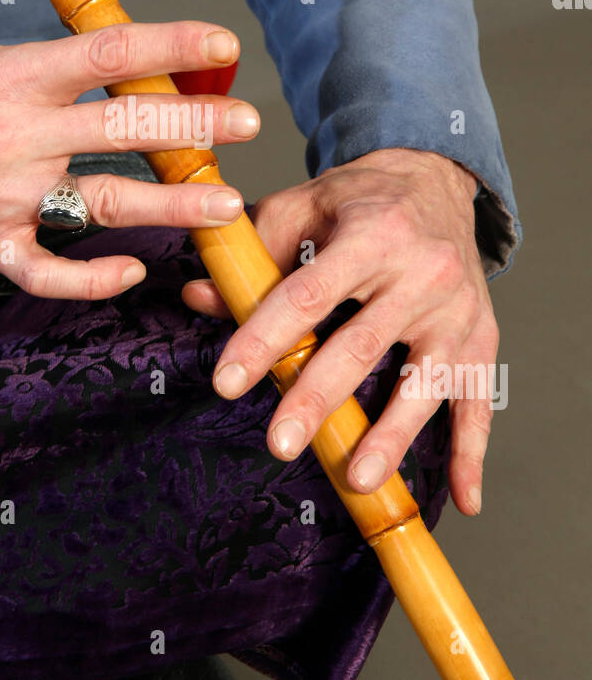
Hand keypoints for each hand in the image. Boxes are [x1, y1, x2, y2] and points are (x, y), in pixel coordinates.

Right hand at [0, 0, 259, 298]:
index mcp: (10, 74)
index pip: (105, 49)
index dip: (170, 42)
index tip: (221, 44)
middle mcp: (12, 135)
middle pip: (122, 125)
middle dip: (195, 123)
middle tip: (249, 123)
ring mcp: (1, 197)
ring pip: (103, 202)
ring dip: (172, 207)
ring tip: (227, 206)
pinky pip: (48, 271)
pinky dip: (91, 278)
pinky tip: (132, 270)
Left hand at [182, 148, 496, 515]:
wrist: (434, 179)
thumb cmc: (357, 202)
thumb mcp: (302, 208)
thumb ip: (251, 254)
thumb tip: (197, 297)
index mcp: (371, 233)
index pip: (308, 295)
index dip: (265, 339)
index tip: (227, 381)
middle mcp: (422, 271)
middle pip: (362, 345)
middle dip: (317, 400)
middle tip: (279, 444)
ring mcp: (457, 310)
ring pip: (424, 382)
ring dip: (391, 437)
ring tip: (358, 481)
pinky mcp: (481, 337)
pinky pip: (478, 400)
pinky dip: (473, 453)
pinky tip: (464, 500)